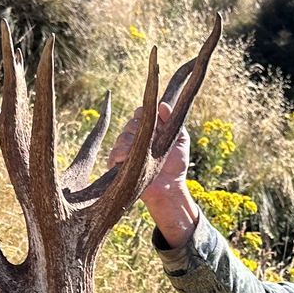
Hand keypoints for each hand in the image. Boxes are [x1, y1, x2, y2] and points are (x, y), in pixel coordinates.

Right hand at [108, 101, 196, 244]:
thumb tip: (162, 105)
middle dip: (138, 129)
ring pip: (121, 137)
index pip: (139, 113)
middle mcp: (135, 138)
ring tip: (141, 154)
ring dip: (131, 143)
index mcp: (148, 130)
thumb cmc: (177, 165)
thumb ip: (172, 121)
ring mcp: (125, 151)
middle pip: (129, 124)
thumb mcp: (180, 140)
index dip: (143, 114)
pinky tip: (128, 159)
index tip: (151, 120)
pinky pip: (113, 154)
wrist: (170, 187)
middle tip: (148, 140)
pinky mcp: (118, 165)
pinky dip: (120, 155)